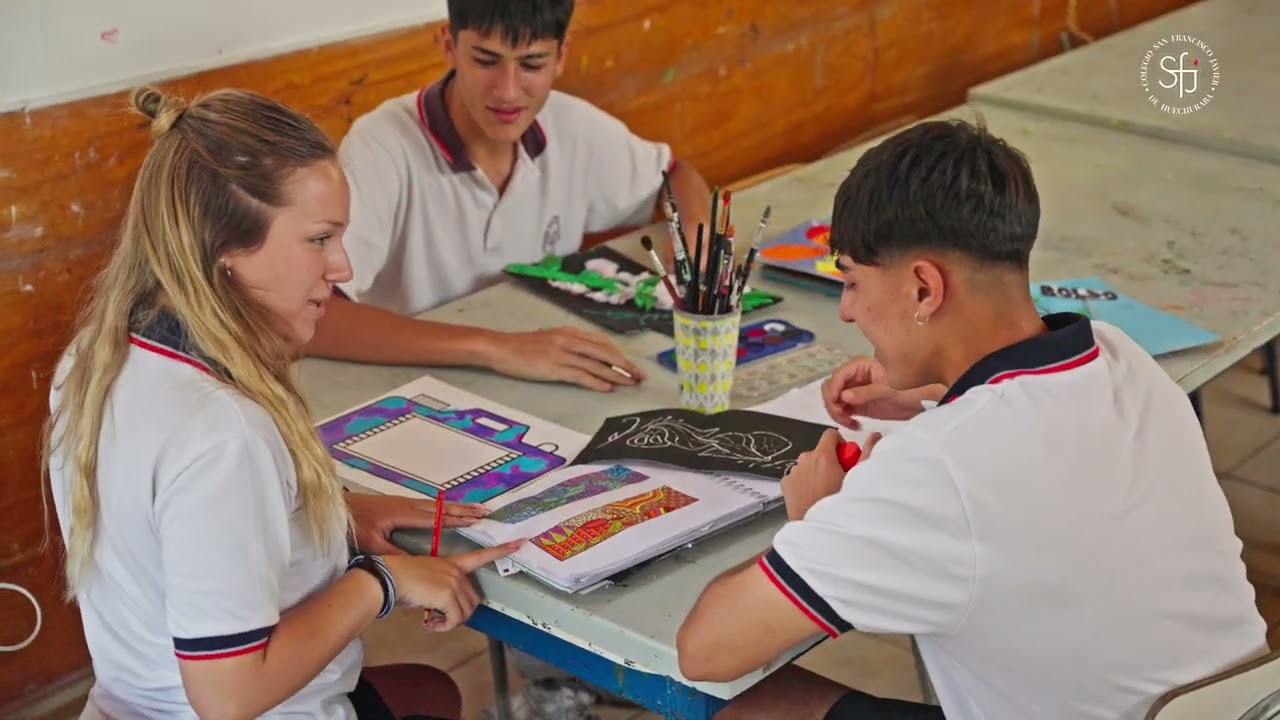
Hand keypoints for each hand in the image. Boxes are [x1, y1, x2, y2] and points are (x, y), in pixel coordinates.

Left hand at [347, 493, 487, 554]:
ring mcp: (406, 503)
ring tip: (475, 509)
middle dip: (464, 510)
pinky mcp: (402, 504)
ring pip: (438, 505)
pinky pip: (430, 505)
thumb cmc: (355, 525)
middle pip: (443, 507)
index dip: (457, 519)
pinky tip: (450, 511)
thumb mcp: (372, 543)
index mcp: (405, 514)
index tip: (476, 520)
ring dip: (457, 507)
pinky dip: (445, 507)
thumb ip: (394, 553)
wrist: (340, 508)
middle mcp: (410, 505)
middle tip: (485, 512)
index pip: (437, 517)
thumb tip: (417, 564)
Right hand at [383, 541, 522, 632]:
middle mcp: (456, 571)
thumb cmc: (402, 577)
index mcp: (453, 563)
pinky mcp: (448, 596)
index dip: (502, 550)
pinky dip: (443, 626)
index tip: (520, 542)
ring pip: (464, 613)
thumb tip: (444, 609)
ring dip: (448, 622)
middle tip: (438, 619)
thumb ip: (442, 587)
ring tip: (432, 621)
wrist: (389, 578)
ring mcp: (454, 582)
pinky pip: (454, 619)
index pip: (482, 555)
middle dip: (458, 614)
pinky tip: (429, 623)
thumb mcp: (427, 578)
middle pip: (472, 600)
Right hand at [483, 326, 644, 391]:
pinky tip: (606, 387)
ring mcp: (561, 353)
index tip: (631, 365)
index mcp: (568, 332)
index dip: (619, 354)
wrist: (500, 348)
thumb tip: (588, 355)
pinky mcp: (553, 367)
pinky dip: (595, 381)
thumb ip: (568, 344)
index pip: (601, 342)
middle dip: (624, 364)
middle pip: (604, 352)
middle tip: (639, 376)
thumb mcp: (549, 339)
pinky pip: (580, 375)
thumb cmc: (522, 346)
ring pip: (595, 364)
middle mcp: (568, 340)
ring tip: (629, 384)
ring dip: (615, 375)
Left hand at [782, 430, 878, 520]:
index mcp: (823, 456)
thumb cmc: (839, 504)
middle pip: (819, 452)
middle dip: (829, 461)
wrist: (817, 528)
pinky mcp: (785, 484)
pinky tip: (812, 496)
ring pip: (808, 465)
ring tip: (825, 491)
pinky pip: (797, 477)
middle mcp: (805, 459)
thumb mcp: (858, 479)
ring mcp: (793, 472)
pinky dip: (804, 482)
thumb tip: (874, 436)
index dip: (840, 445)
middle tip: (839, 480)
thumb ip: (866, 454)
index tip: (845, 460)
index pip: (830, 435)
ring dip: (816, 472)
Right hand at [822, 356, 937, 428]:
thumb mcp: (888, 391)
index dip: (834, 391)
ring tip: (850, 423)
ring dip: (836, 412)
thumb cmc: (910, 390)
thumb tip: (843, 397)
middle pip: (831, 387)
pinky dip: (843, 417)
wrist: (923, 401)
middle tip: (844, 418)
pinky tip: (854, 424)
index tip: (838, 407)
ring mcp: (855, 389)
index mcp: (861, 366)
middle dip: (833, 403)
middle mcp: (854, 376)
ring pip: (833, 399)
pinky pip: (841, 409)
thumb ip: (865, 393)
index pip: (838, 376)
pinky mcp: (858, 402)